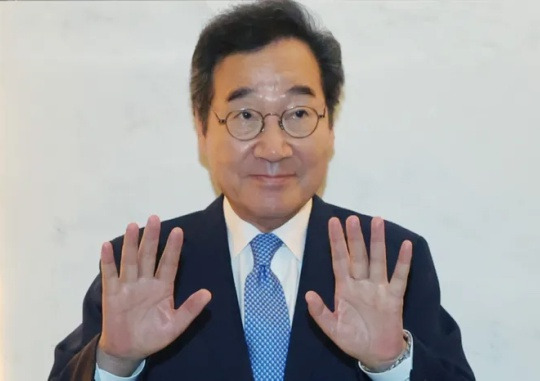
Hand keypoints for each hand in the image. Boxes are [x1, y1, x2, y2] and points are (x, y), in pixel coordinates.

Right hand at [97, 216, 211, 375]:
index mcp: (163, 287)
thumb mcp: (176, 325)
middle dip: (152, 238)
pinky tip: (107, 246)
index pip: (169, 263)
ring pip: (131, 260)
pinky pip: (110, 274)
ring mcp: (129, 286)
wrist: (129, 351)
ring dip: (131, 243)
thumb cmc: (153, 337)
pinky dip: (108, 261)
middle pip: (149, 256)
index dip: (173, 248)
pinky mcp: (113, 293)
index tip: (179, 231)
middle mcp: (146, 282)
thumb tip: (208, 293)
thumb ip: (190, 309)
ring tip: (133, 225)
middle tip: (155, 218)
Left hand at [305, 216, 411, 369]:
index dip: (336, 242)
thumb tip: (308, 295)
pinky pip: (400, 277)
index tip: (332, 223)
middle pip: (358, 255)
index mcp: (345, 288)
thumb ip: (320, 313)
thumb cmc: (353, 339)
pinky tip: (406, 245)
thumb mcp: (332, 329)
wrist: (376, 354)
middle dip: (354, 237)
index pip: (339, 259)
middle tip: (352, 218)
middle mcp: (361, 283)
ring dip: (377, 241)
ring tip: (377, 221)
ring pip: (377, 260)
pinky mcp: (394, 297)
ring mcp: (378, 288)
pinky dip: (403, 262)